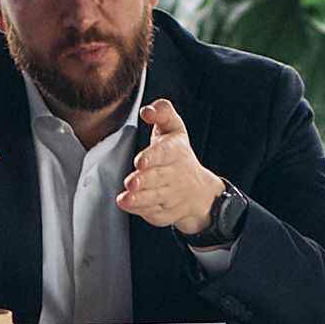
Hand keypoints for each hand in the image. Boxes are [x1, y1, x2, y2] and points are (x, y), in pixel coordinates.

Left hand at [117, 98, 224, 234]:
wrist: (199, 191)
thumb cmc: (178, 154)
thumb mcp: (174, 129)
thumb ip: (162, 113)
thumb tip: (147, 110)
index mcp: (176, 151)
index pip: (166, 153)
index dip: (153, 157)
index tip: (140, 161)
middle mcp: (176, 174)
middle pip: (159, 178)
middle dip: (144, 180)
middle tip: (130, 182)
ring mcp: (172, 196)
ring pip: (156, 198)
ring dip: (140, 199)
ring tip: (124, 199)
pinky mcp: (166, 212)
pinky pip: (155, 213)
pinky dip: (142, 211)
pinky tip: (129, 206)